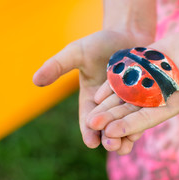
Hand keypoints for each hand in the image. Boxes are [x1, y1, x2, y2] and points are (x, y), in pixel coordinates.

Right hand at [33, 29, 153, 149]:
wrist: (127, 32)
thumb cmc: (101, 41)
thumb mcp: (77, 52)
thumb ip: (58, 66)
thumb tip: (35, 81)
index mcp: (91, 97)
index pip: (88, 118)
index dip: (89, 130)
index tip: (90, 142)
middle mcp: (108, 104)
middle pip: (107, 125)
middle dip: (108, 138)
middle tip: (111, 147)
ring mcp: (126, 102)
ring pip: (124, 124)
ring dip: (125, 136)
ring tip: (126, 146)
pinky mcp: (143, 97)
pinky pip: (141, 114)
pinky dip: (140, 123)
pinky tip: (142, 131)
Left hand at [87, 27, 178, 153]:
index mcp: (170, 104)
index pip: (147, 118)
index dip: (129, 125)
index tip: (111, 132)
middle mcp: (156, 97)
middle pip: (130, 110)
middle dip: (111, 118)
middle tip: (91, 125)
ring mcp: (148, 82)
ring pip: (123, 97)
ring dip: (107, 105)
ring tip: (89, 114)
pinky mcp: (143, 68)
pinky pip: (125, 78)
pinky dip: (112, 85)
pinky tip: (97, 93)